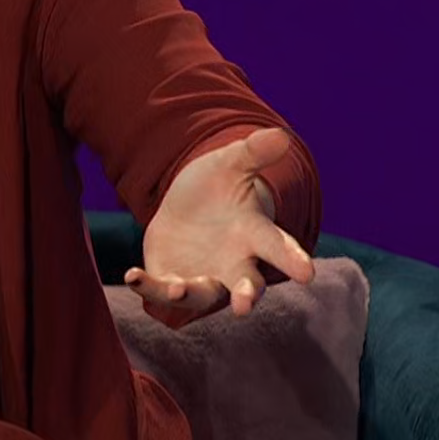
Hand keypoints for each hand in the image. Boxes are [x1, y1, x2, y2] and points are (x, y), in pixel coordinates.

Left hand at [123, 127, 314, 328]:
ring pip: (204, 293)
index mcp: (255, 235)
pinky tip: (131, 276)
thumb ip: (253, 152)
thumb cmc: (218, 187)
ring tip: (178, 286)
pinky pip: (162, 290)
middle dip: (247, 293)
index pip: (278, 248)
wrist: (187, 206)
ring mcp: (205, 276)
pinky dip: (148, 286)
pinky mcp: (173, 280)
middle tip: (246, 305)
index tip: (307, 273)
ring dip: (191, 292)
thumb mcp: (230, 164)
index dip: (292, 260)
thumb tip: (281, 135)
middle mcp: (235, 263)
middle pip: (247, 283)